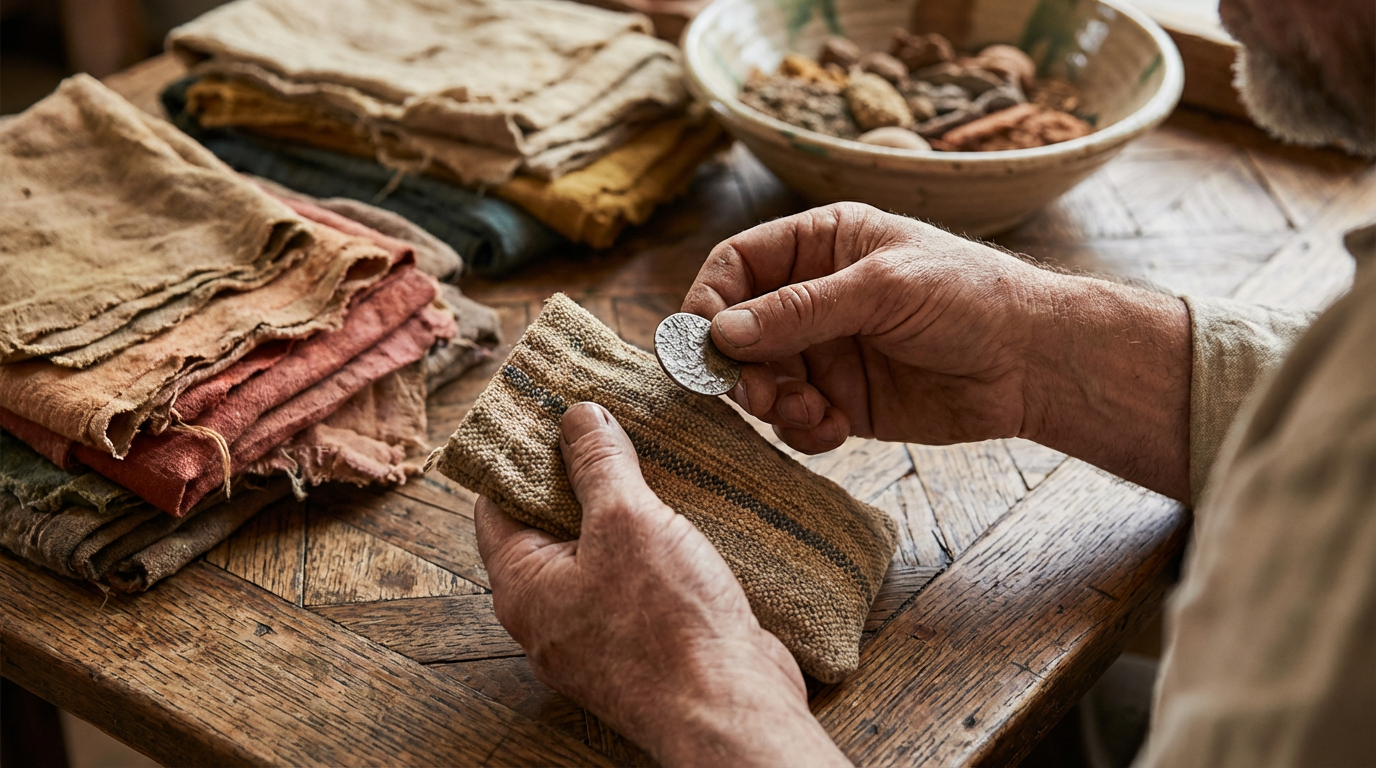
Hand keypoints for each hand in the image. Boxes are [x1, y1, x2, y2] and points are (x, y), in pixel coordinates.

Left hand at [474, 402, 848, 766]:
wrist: (730, 708)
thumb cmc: (667, 626)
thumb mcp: (626, 521)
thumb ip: (598, 463)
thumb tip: (577, 416)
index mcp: (523, 587)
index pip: (497, 504)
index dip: (519, 453)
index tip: (548, 412)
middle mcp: (550, 615)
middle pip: (547, 526)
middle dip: (577, 476)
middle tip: (605, 426)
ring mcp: (595, 633)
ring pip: (596, 553)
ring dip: (620, 510)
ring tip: (647, 458)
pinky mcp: (642, 643)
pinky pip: (633, 580)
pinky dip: (649, 544)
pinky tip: (680, 513)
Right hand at [684, 203, 1191, 500]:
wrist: (1035, 363)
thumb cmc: (971, 298)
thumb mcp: (884, 289)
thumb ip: (801, 309)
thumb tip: (720, 331)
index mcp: (821, 244)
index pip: (737, 265)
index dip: (708, 301)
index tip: (702, 344)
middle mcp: (814, 296)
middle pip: (737, 330)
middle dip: (739, 365)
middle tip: (756, 394)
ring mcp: (826, 351)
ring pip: (760, 380)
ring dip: (771, 402)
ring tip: (808, 412)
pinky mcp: (842, 400)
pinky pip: (794, 419)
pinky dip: (801, 429)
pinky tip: (833, 429)